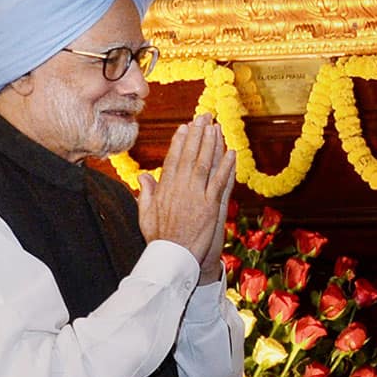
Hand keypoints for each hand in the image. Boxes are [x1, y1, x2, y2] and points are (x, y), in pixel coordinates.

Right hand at [138, 114, 237, 274]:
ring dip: (212, 144)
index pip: (173, 160)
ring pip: (205, 164)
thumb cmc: (160, 240)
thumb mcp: (146, 215)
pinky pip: (220, 182)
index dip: (180, 142)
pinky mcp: (211, 206)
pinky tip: (231, 152)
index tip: (185, 127)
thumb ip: (146, 193)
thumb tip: (144, 175)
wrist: (173, 259)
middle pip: (190, 156)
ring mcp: (196, 196)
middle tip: (204, 117)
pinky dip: (226, 166)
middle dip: (197, 135)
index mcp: (165, 190)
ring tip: (217, 127)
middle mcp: (180, 189)